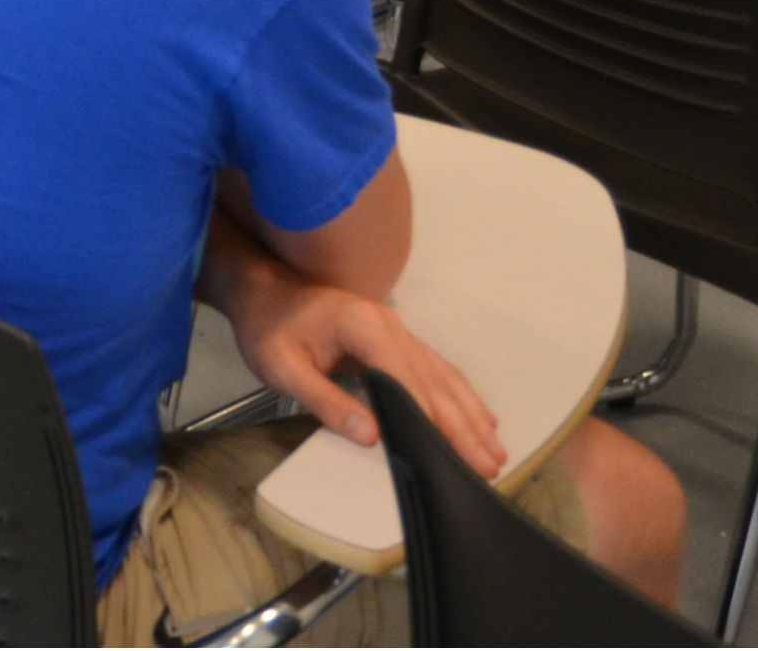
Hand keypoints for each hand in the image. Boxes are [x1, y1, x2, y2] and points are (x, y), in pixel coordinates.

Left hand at [225, 259, 507, 475]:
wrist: (262, 289)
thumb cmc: (267, 328)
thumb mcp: (282, 367)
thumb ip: (324, 400)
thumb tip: (370, 436)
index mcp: (363, 327)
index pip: (405, 379)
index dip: (429, 418)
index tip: (452, 455)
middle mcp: (390, 326)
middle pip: (434, 382)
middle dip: (463, 427)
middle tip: (488, 467)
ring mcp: (397, 330)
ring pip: (443, 377)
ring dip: (471, 415)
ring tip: (494, 452)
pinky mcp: (396, 338)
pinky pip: (436, 370)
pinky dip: (460, 397)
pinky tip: (480, 419)